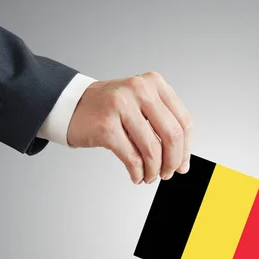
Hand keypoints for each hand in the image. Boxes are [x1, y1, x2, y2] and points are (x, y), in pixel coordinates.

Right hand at [67, 72, 192, 183]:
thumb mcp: (141, 105)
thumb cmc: (109, 108)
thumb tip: (182, 161)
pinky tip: (136, 176)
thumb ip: (162, 126)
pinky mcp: (106, 125)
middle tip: (167, 173)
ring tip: (149, 176)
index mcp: (154, 83)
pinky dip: (137, 172)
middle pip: (172, 135)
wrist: (72, 104)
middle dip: (172, 161)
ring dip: (153, 170)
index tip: (182, 164)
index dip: (186, 148)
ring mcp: (121, 105)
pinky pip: (132, 157)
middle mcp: (139, 89)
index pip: (183, 120)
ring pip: (152, 149)